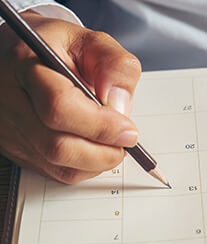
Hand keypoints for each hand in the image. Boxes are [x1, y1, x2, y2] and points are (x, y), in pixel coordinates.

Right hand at [0, 12, 140, 182]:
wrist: (24, 58)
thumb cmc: (59, 50)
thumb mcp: (91, 42)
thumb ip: (114, 66)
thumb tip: (119, 105)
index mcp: (26, 65)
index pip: (60, 107)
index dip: (101, 125)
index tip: (129, 130)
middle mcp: (12, 102)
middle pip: (58, 146)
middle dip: (104, 151)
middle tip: (126, 141)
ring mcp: (12, 131)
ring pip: (59, 166)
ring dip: (98, 161)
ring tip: (113, 141)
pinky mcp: (19, 151)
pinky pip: (58, 174)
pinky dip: (87, 167)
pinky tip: (95, 147)